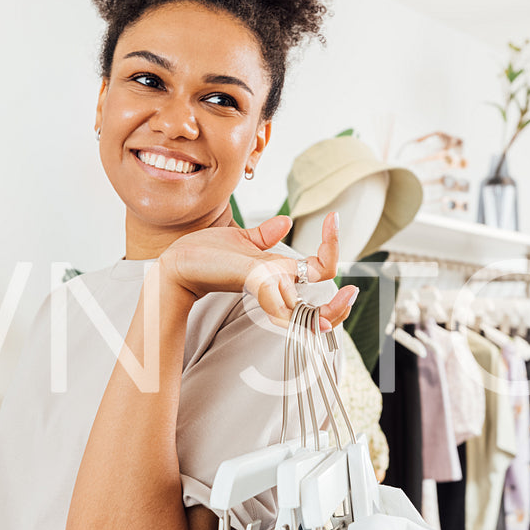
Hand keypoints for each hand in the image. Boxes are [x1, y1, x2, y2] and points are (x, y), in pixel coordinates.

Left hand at [159, 212, 358, 329]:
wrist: (177, 262)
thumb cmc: (205, 254)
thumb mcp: (243, 241)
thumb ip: (265, 235)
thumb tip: (286, 221)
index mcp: (278, 273)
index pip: (320, 271)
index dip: (332, 249)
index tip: (333, 217)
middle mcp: (276, 287)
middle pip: (321, 312)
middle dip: (341, 308)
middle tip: (352, 293)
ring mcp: (265, 290)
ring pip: (304, 311)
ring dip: (326, 306)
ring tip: (341, 282)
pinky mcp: (252, 283)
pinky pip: (280, 295)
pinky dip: (288, 293)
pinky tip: (290, 282)